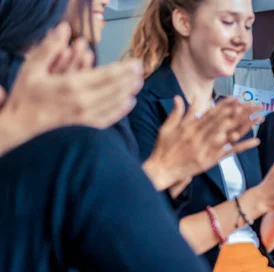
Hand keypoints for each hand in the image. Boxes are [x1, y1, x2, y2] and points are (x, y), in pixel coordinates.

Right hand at [3, 22, 142, 142]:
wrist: (20, 128)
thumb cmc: (26, 97)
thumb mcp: (33, 68)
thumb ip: (50, 48)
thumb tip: (63, 29)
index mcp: (72, 85)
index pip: (106, 75)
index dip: (124, 69)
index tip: (135, 63)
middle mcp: (83, 102)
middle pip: (115, 89)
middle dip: (130, 78)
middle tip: (141, 70)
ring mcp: (86, 117)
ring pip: (115, 103)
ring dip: (129, 91)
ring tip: (139, 83)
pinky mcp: (86, 128)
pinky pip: (109, 118)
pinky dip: (121, 110)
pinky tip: (128, 102)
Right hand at [143, 96, 262, 190]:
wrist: (160, 171)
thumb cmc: (163, 150)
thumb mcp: (166, 128)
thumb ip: (177, 113)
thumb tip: (179, 97)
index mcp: (190, 127)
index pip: (211, 113)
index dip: (224, 104)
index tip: (237, 98)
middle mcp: (200, 135)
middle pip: (223, 121)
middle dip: (239, 111)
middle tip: (252, 103)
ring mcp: (206, 148)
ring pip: (228, 134)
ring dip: (244, 125)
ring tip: (257, 118)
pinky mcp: (210, 161)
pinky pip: (229, 153)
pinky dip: (243, 147)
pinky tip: (255, 141)